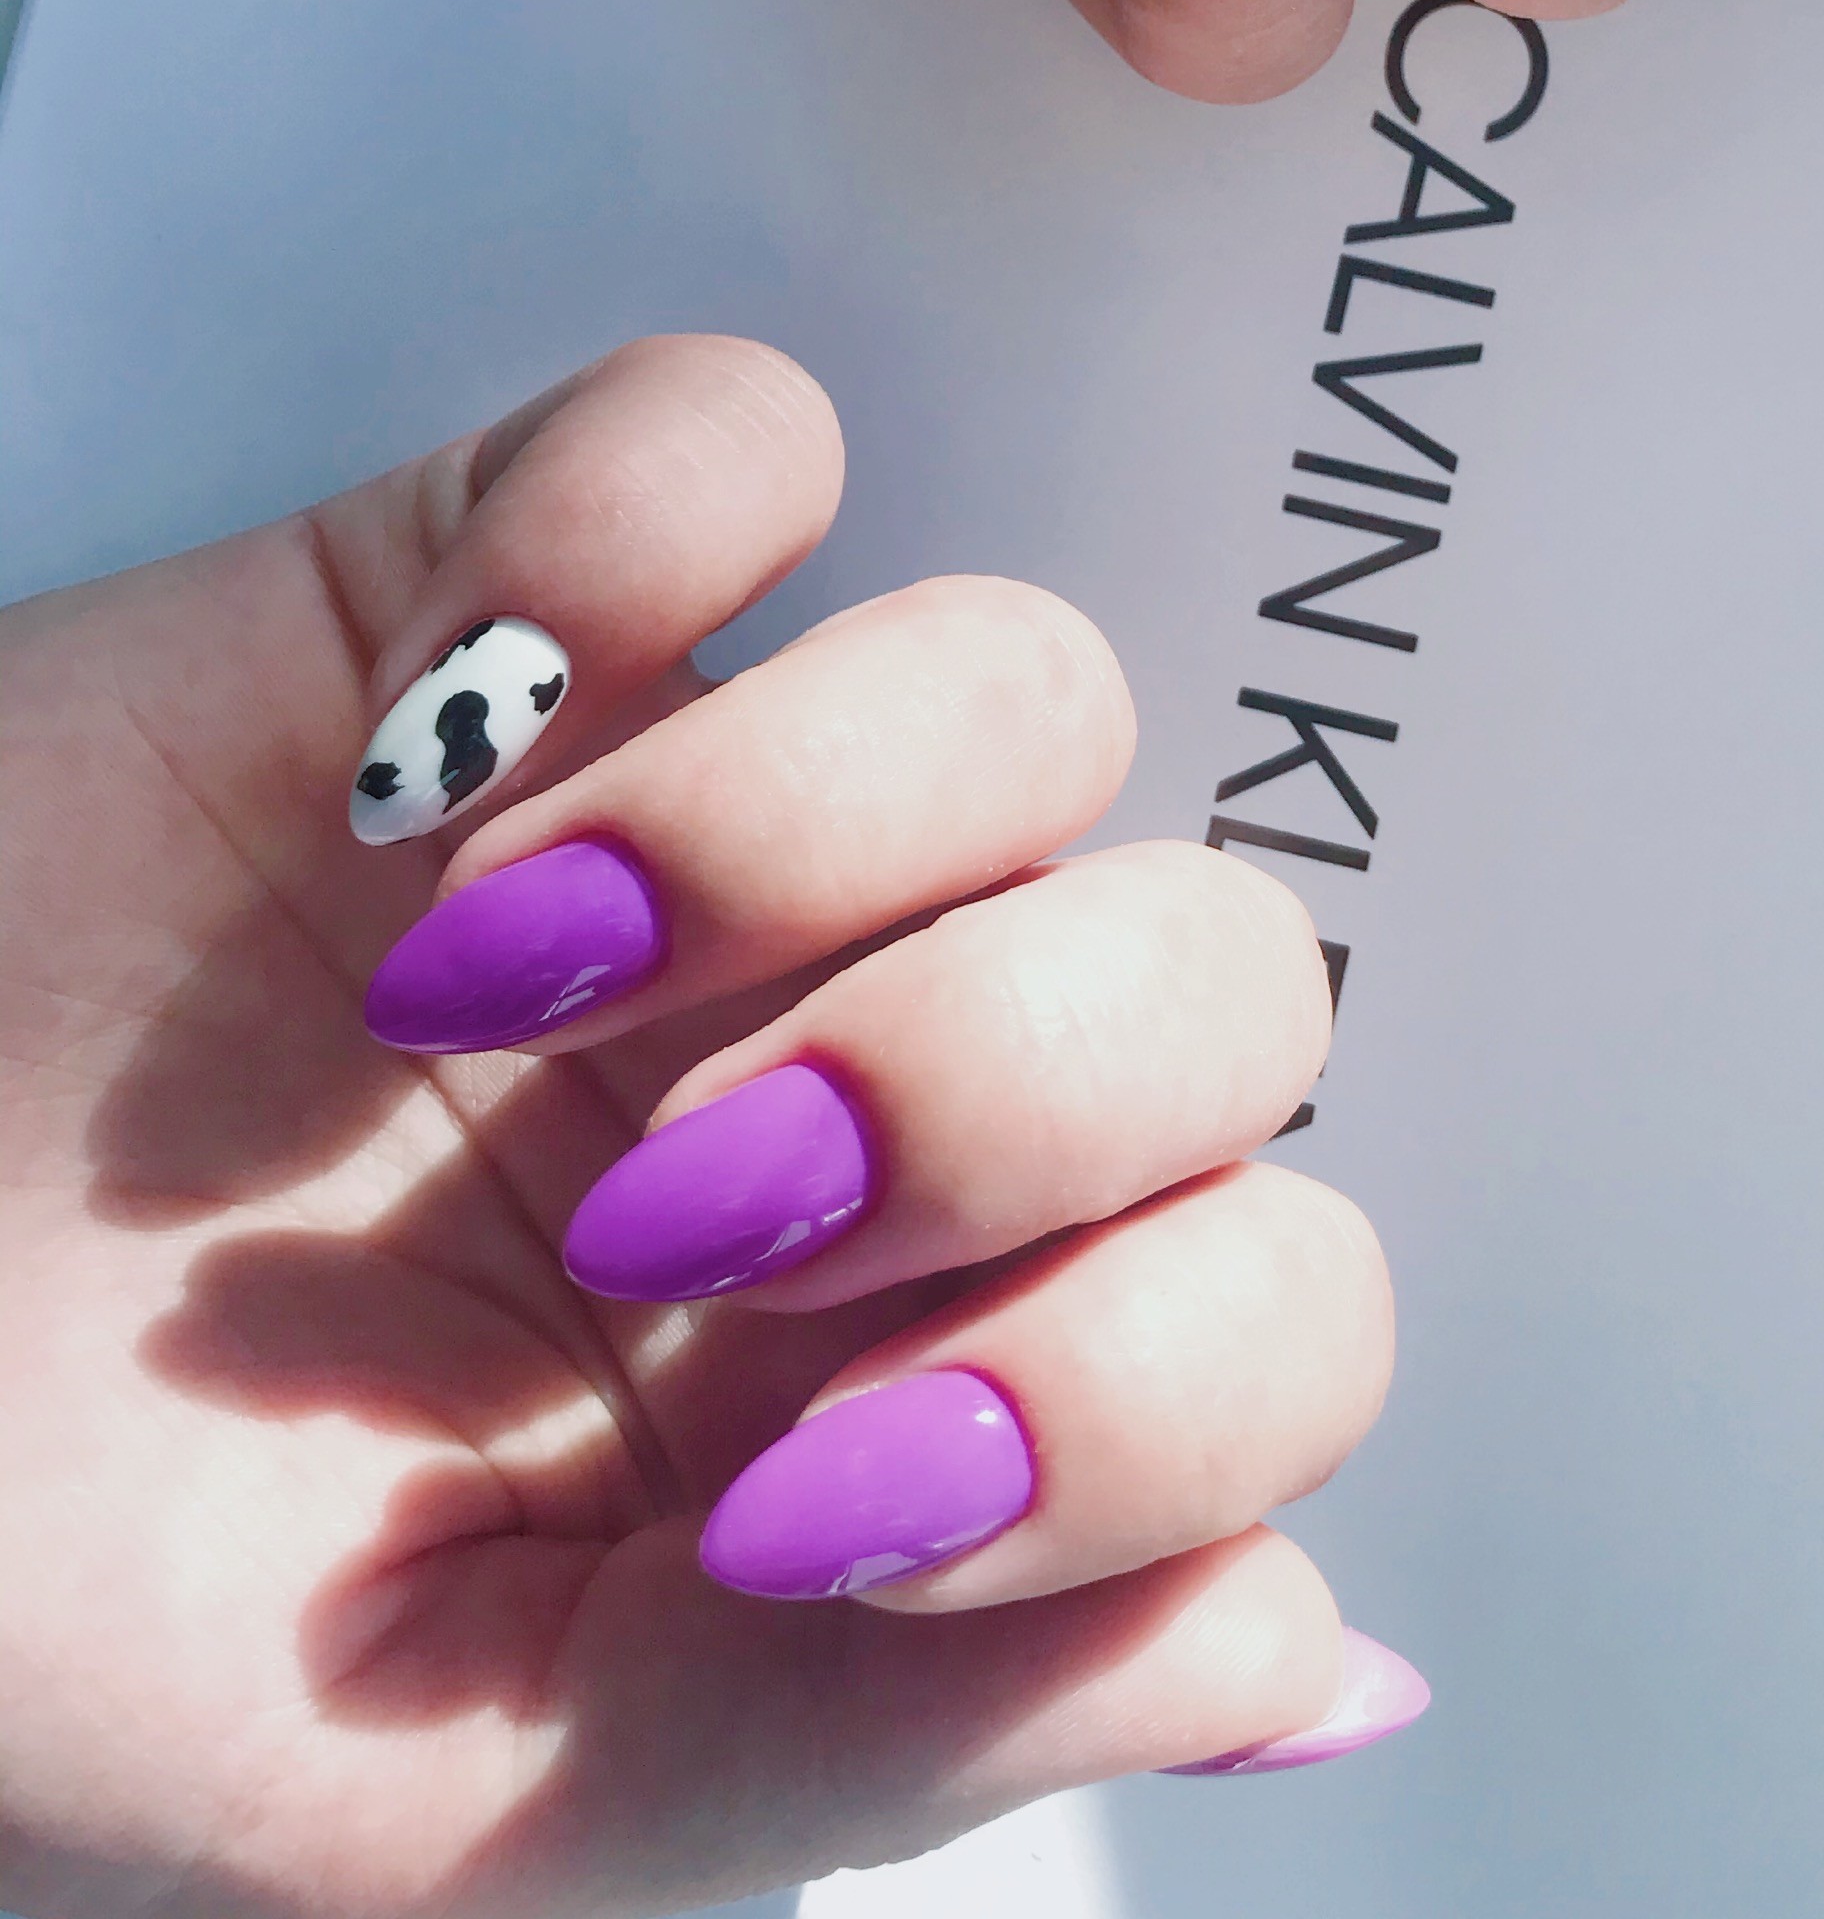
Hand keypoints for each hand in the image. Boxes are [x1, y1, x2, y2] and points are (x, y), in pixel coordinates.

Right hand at [0, 338, 1401, 1918]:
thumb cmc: (60, 1601)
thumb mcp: (473, 1798)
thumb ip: (895, 1737)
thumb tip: (1308, 1652)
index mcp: (914, 1353)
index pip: (1280, 1295)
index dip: (1139, 1386)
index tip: (808, 1495)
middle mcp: (865, 1061)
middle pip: (1216, 960)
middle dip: (997, 1088)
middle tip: (691, 1207)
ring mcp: (707, 811)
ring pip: (1029, 682)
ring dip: (796, 835)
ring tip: (487, 982)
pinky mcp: (504, 595)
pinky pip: (731, 432)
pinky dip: (625, 539)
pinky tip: (424, 731)